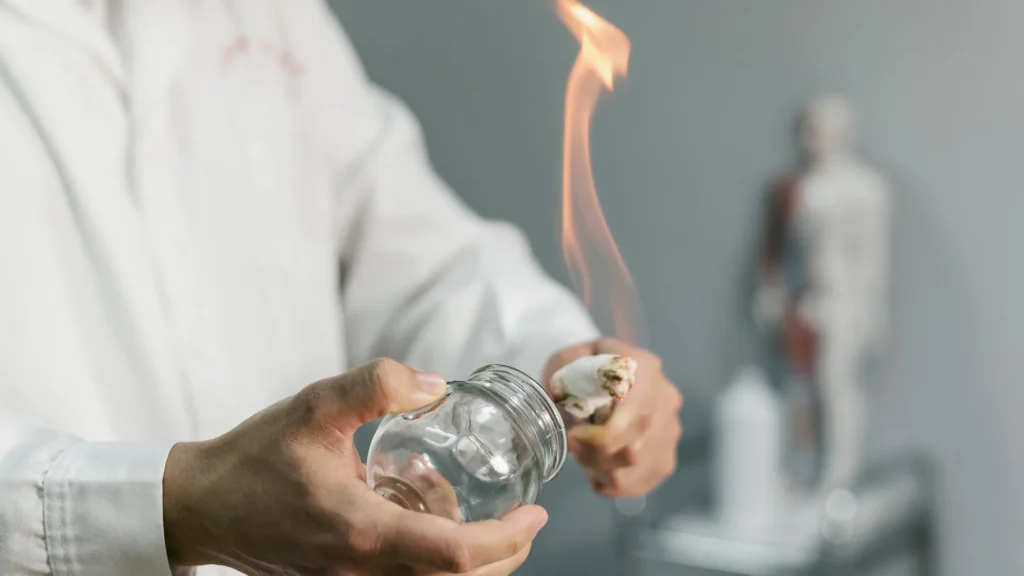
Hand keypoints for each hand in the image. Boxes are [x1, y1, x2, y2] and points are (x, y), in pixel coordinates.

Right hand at [163, 359, 547, 574]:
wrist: (199, 506)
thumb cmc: (254, 459)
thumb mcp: (313, 407)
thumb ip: (376, 386)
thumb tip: (436, 385)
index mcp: (362, 532)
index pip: (456, 555)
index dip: (507, 539)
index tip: (536, 513)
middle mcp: (361, 572)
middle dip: (504, 557)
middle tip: (525, 520)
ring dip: (472, 563)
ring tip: (475, 513)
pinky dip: (434, 562)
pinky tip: (426, 515)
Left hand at [543, 339, 682, 497]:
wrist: (603, 371)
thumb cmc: (581, 365)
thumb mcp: (565, 362)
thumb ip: (562, 386)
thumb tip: (562, 421)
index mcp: (645, 369)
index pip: (637, 415)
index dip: (603, 437)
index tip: (573, 437)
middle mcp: (666, 399)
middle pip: (636, 449)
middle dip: (596, 456)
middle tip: (573, 447)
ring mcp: (670, 430)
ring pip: (635, 470)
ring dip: (601, 470)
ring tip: (583, 454)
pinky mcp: (666, 456)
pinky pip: (640, 483)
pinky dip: (612, 482)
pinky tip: (597, 466)